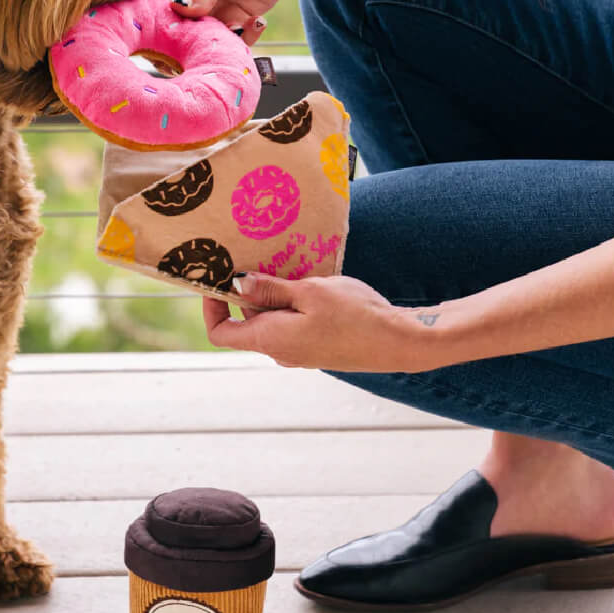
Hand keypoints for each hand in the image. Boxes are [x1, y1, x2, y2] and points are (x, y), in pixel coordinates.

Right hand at [153, 0, 317, 44]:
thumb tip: (181, 10)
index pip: (151, 2)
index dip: (148, 22)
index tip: (158, 39)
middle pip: (173, 30)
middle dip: (182, 44)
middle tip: (201, 46)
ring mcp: (215, 8)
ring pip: (201, 41)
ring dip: (215, 44)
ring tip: (237, 30)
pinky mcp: (239, 18)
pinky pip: (233, 41)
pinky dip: (243, 41)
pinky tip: (257, 21)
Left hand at [203, 272, 436, 372]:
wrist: (401, 342)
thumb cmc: (355, 314)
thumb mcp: (309, 291)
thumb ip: (271, 289)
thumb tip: (238, 284)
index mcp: (271, 340)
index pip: (220, 332)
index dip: (212, 306)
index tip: (217, 280)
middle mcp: (280, 352)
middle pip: (246, 323)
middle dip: (246, 293)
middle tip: (254, 260)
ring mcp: (299, 352)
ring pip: (271, 321)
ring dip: (272, 296)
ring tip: (286, 268)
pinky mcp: (317, 348)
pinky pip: (291, 325)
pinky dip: (291, 305)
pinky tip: (308, 283)